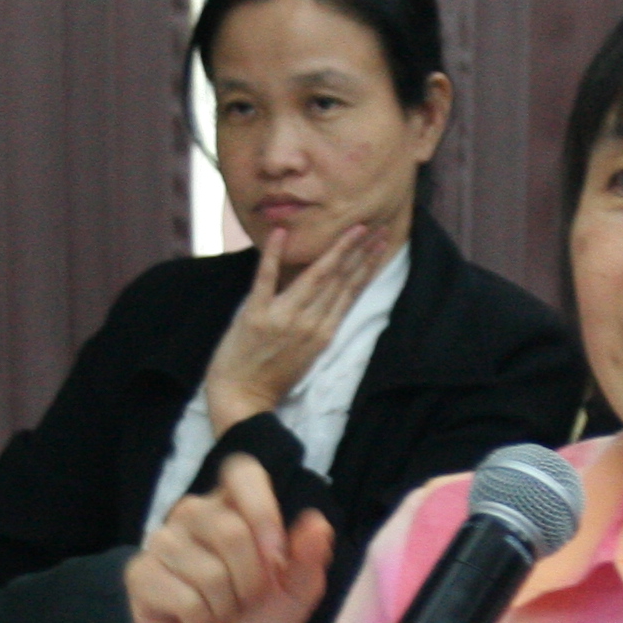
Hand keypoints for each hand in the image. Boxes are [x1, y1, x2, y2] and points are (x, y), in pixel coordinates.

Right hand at [126, 453, 333, 622]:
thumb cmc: (259, 619)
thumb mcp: (297, 593)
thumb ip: (310, 558)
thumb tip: (317, 522)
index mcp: (232, 504)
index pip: (242, 472)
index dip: (263, 511)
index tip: (277, 556)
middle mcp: (193, 513)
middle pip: (231, 531)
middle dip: (251, 581)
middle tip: (246, 598)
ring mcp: (162, 541)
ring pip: (209, 573)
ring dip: (225, 606)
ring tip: (218, 610)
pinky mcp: (139, 574)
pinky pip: (183, 598)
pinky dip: (200, 619)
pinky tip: (193, 620)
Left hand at [204, 225, 386, 434]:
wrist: (242, 398)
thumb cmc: (272, 377)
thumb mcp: (307, 352)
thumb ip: (319, 322)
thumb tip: (331, 293)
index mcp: (324, 332)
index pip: (351, 290)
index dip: (367, 264)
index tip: (380, 242)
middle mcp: (309, 323)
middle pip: (340, 279)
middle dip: (360, 250)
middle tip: (377, 224)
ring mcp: (282, 317)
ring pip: (315, 277)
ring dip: (336, 249)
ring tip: (354, 228)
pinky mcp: (254, 314)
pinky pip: (265, 279)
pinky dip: (272, 255)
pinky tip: (280, 233)